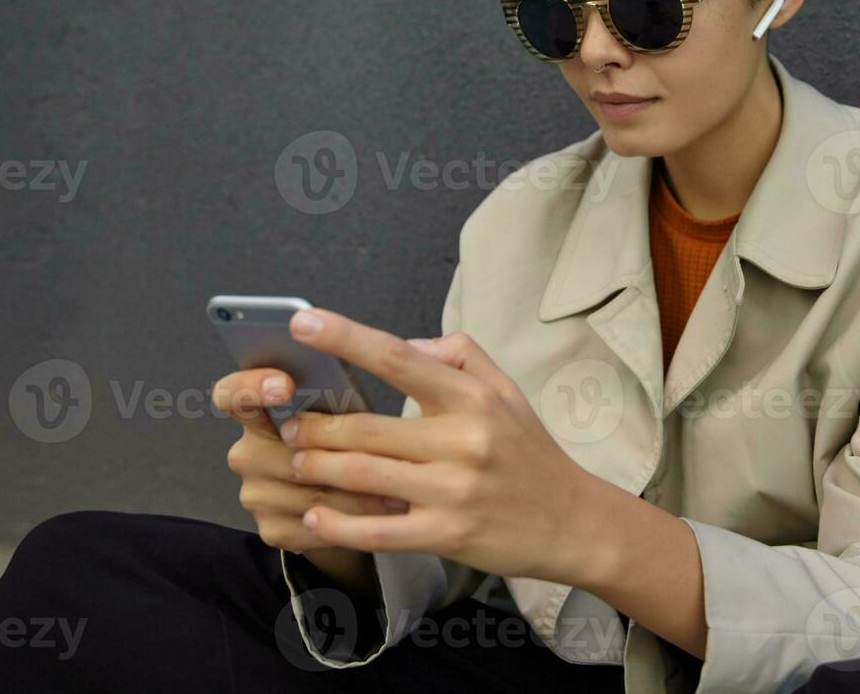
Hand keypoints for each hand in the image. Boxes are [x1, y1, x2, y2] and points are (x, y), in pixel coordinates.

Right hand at [211, 367, 398, 594]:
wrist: (369, 502)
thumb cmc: (375, 434)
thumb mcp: (384, 394)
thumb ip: (401, 361)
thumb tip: (421, 349)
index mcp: (266, 403)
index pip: (234, 391)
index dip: (252, 385)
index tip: (286, 385)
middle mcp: (250, 447)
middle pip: (275, 446)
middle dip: (331, 447)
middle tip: (373, 447)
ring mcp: (258, 492)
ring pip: (304, 489)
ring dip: (355, 489)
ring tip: (403, 484)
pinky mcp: (276, 530)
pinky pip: (312, 526)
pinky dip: (353, 520)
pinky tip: (387, 512)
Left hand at [279, 310, 597, 584]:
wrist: (573, 522)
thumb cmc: (531, 454)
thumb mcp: (508, 391)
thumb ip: (461, 355)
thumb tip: (408, 343)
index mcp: (473, 398)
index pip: (399, 358)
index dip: (346, 338)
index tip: (302, 324)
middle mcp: (463, 441)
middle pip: (365, 427)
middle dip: (314, 427)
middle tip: (286, 426)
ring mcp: (453, 491)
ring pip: (362, 476)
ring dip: (317, 469)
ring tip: (296, 462)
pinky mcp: (447, 535)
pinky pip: (377, 531)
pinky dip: (338, 525)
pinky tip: (316, 517)